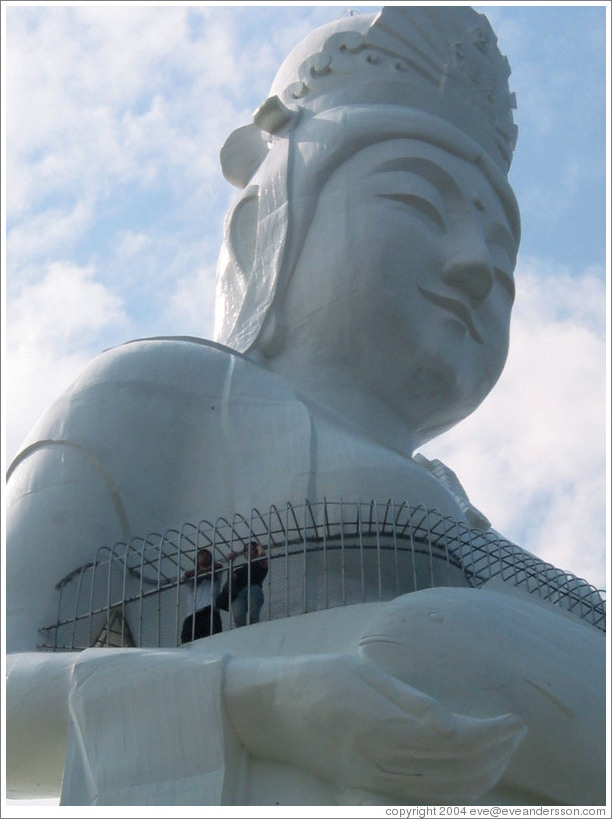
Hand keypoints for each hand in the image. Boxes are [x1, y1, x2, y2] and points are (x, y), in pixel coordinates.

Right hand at [224, 654, 524, 801]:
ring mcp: (374, 778)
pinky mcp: (368, 783)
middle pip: (454, 771)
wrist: (269, 709)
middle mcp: (381, 762)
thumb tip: (455, 725)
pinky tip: (468, 772)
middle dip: (495, 755)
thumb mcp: (362, 674)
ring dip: (481, 774)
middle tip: (516, 732)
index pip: (454, 742)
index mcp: (381, 728)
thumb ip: (409, 702)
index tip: (515, 720)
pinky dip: (455, 788)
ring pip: (442, 790)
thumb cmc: (315, 678)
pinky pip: (422, 795)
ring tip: (502, 751)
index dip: (491, 735)